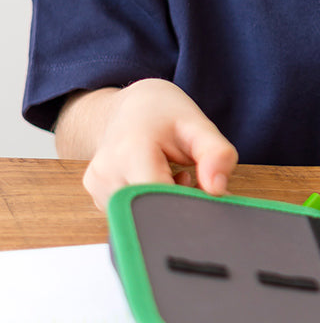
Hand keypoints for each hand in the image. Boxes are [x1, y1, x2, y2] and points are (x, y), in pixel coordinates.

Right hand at [74, 80, 237, 211]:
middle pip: (152, 212)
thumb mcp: (197, 123)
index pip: (161, 201)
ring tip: (170, 174)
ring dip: (164, 203)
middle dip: (178, 203)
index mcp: (131, 152)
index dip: (188, 203)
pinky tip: (155, 181)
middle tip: (188, 178)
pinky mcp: (98, 197)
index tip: (203, 190)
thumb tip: (218, 190)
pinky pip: (132, 213)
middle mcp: (106, 173)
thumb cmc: (163, 114)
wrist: (131, 108)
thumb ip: (217, 153)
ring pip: (144, 215)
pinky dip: (150, 203)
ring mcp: (97, 187)